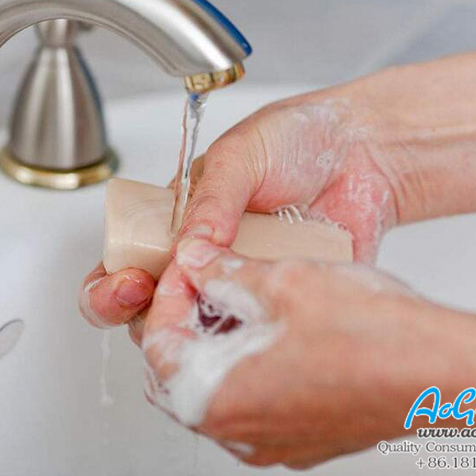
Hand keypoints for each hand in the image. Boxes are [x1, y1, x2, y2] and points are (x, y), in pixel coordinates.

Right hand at [79, 85, 405, 330]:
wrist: (365, 149)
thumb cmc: (297, 139)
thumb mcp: (241, 155)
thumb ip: (210, 200)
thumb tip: (188, 247)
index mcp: (176, 221)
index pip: (124, 263)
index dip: (111, 284)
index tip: (129, 284)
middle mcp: (202, 260)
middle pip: (153, 312)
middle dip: (148, 319)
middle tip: (164, 307)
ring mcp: (241, 286)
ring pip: (202, 334)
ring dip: (200, 333)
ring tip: (218, 311)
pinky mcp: (281, 303)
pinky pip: (258, 334)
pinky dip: (253, 336)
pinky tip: (262, 321)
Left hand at [141, 238, 459, 467]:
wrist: (443, 372)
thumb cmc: (374, 338)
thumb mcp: (283, 280)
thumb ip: (224, 272)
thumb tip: (200, 263)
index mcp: (214, 397)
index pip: (157, 341)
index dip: (168, 292)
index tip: (188, 266)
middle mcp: (236, 432)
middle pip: (181, 369)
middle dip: (187, 318)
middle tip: (206, 281)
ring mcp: (270, 442)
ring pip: (218, 385)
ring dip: (218, 340)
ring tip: (241, 295)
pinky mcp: (301, 439)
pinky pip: (256, 400)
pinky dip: (250, 363)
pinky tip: (274, 326)